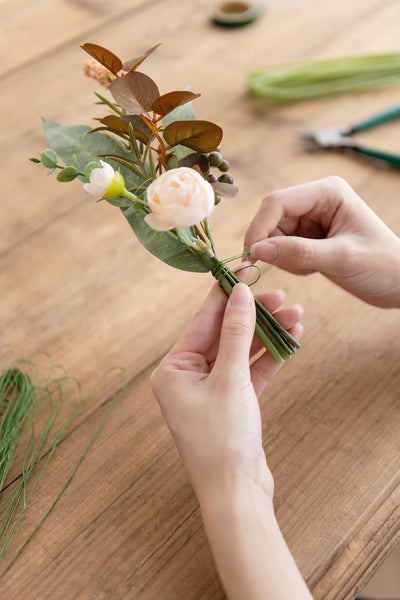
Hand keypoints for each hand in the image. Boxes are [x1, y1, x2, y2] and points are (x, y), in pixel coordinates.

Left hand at [151, 283, 309, 599]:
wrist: (236, 494)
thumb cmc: (222, 440)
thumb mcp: (230, 380)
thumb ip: (236, 334)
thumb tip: (240, 294)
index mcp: (172, 369)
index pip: (202, 321)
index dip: (225, 294)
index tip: (245, 269)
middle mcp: (186, 376)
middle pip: (223, 334)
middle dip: (254, 315)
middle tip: (282, 296)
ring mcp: (209, 389)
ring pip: (240, 351)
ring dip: (267, 334)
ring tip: (296, 315)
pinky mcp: (231, 402)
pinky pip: (249, 371)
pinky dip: (269, 357)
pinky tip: (291, 339)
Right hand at [244, 176, 399, 307]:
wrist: (399, 283)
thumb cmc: (383, 265)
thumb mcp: (342, 259)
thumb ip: (299, 253)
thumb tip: (257, 251)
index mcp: (327, 192)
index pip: (277, 203)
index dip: (259, 228)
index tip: (251, 257)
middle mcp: (316, 200)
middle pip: (271, 218)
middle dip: (271, 245)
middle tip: (289, 268)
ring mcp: (311, 219)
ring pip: (273, 235)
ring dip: (283, 257)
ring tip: (311, 269)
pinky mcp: (308, 237)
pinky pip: (281, 248)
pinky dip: (290, 263)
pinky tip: (313, 270)